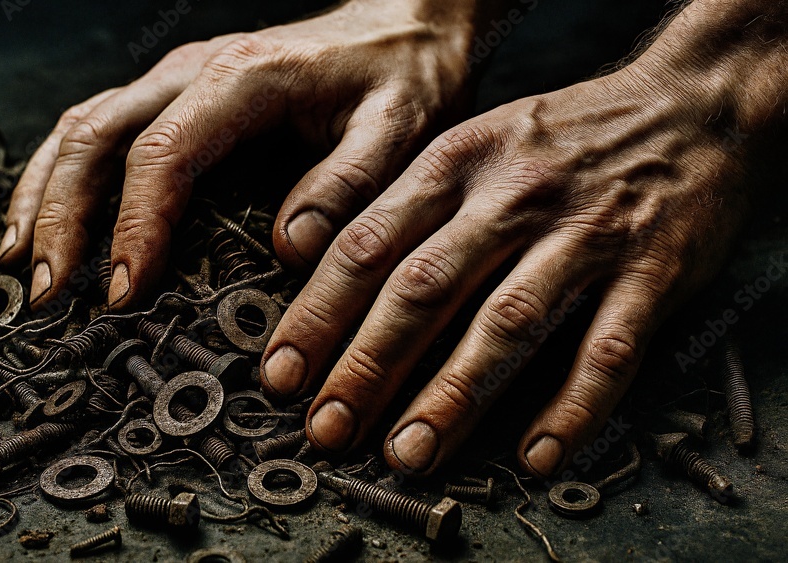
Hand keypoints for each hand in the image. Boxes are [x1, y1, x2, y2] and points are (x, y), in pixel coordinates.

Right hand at [0, 0, 490, 307]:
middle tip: (48, 297)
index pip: (164, 154)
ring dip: (43, 199)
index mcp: (243, 79)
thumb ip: (348, 184)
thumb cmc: (400, 79)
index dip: (134, 225)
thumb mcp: (397, 129)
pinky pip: (93, 130)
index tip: (121, 292)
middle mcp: (193, 72)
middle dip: (62, 220)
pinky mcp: (172, 97)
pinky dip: (56, 179)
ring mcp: (174, 80)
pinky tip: (39, 223)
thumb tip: (286, 247)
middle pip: (97, 139)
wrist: (400, 26)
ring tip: (20, 268)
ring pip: (80, 131)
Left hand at [260, 0, 787, 476]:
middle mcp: (513, 195)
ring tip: (408, 453)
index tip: (282, 373)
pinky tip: (535, 454)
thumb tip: (325, 279)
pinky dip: (571, 407)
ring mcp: (585, 233)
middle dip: (366, 365)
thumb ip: (409, 204)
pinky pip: (607, 349)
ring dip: (452, 396)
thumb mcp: (473, 142)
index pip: (368, 243)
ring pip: (507, 322)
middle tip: (327, 427)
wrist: (689, 104)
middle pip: (423, 289)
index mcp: (455, 162)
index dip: (318, 314)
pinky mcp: (652, 270)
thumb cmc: (561, 138)